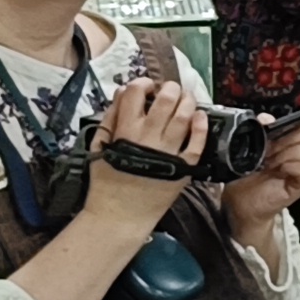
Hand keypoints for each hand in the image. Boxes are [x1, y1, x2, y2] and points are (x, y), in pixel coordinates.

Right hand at [85, 75, 205, 227]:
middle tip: (170, 90)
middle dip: (170, 88)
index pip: (136, 94)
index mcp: (125, 132)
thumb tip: (123, 93)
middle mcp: (148, 138)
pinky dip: (201, 126)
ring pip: (184, 117)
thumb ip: (110, 119)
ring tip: (186, 99)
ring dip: (188, 102)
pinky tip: (200, 117)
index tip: (147, 87)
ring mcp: (168, 152)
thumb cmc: (106, 182)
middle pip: (166, 100)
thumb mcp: (99, 147)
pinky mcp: (183, 167)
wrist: (119, 216)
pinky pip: (198, 143)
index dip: (143, 83)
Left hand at [221, 102, 299, 250]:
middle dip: (291, 136)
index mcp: (293, 140)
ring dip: (288, 153)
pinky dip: (293, 166)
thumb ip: (264, 129)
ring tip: (273, 161)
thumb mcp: (252, 146)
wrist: (241, 203)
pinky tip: (282, 170)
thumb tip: (267, 119)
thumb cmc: (247, 175)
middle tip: (272, 146)